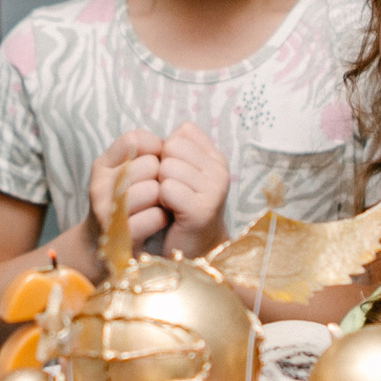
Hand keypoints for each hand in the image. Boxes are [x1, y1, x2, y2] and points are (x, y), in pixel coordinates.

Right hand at [83, 131, 167, 271]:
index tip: (160, 162)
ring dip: (165, 198)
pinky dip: (163, 218)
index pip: (134, 140)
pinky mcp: (119, 235)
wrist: (103, 248)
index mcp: (102, 165)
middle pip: (149, 165)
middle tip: (162, 189)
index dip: (155, 148)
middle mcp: (99, 185)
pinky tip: (160, 220)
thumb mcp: (126, 174)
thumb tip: (177, 137)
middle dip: (163, 176)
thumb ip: (145, 153)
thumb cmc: (125, 204)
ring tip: (162, 205)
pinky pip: (155, 216)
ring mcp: (106, 210)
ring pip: (153, 190)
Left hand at [155, 124, 229, 255]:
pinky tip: (169, 212)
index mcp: (216, 158)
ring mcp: (214, 190)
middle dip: (161, 167)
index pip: (182, 132)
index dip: (167, 152)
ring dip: (159, 185)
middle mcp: (220, 171)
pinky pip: (167, 189)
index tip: (174, 175)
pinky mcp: (202, 210)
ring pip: (167, 167)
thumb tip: (175, 130)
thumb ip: (180, 148)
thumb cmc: (180, 209)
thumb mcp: (183, 173)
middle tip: (169, 191)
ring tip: (169, 203)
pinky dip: (161, 201)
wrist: (193, 249)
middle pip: (172, 146)